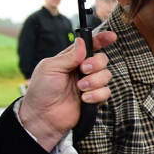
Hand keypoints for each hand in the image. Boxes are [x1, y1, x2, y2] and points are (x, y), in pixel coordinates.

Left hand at [18, 32, 115, 151]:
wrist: (42, 116)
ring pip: (106, 75)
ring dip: (94, 81)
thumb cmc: (41, 91)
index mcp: (71, 59)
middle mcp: (82, 70)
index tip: (111, 36)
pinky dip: (96, 95)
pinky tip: (84, 99)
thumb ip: (69, 56)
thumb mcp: (50, 68)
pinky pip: (106, 92)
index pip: (90, 45)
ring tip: (80, 88)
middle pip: (102, 59)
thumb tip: (83, 43)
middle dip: (96, 63)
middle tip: (83, 70)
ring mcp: (90, 84)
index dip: (101, 39)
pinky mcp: (94, 98)